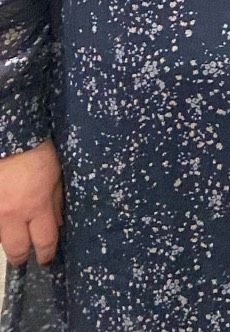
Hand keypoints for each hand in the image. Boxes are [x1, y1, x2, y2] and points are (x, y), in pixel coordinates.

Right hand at [0, 140, 60, 266]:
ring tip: (13, 236)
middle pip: (15, 249)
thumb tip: (57, 225)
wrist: (9, 135)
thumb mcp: (57, 175)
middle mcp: (11, 214)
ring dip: (6, 239)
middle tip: (24, 257)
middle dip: (21, 256)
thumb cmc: (38, 152)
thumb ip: (56, 203)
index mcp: (36, 206)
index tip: (46, 259)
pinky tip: (3, 223)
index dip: (46, 253)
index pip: (44, 241)